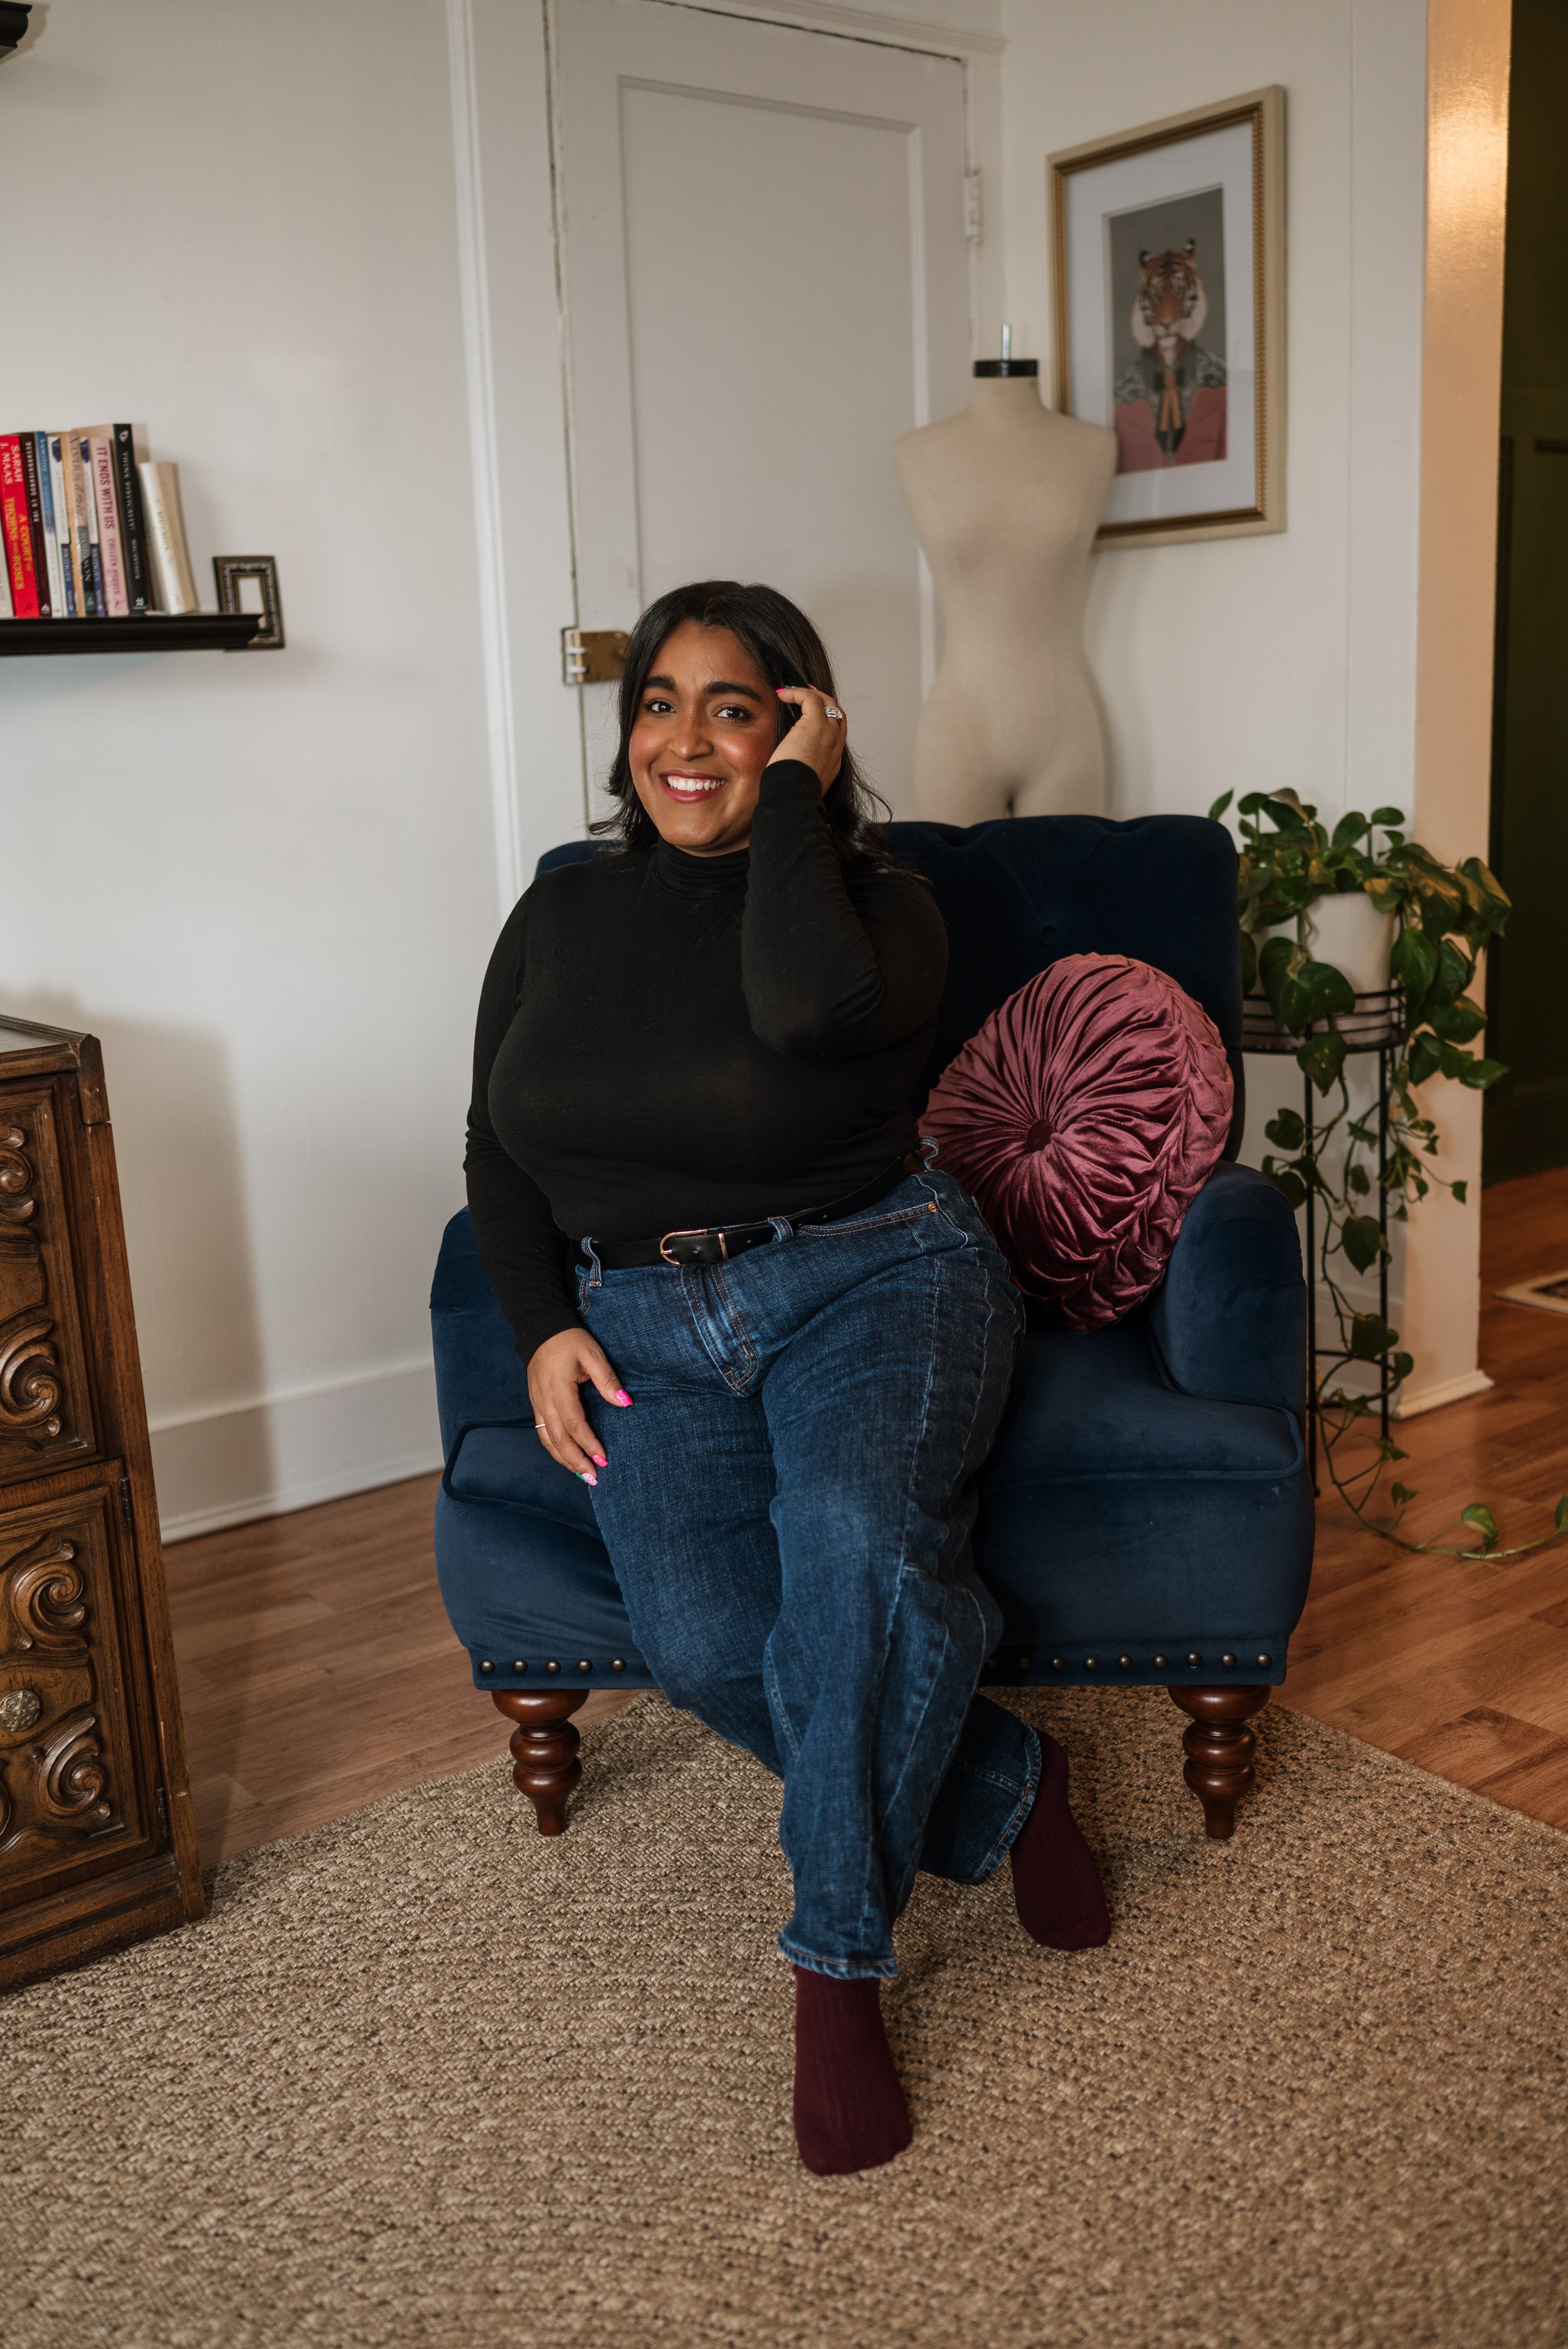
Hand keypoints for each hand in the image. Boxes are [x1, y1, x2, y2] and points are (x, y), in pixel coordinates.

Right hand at [526, 1327, 630, 1483]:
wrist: (541, 1328)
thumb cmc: (570, 1340)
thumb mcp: (592, 1354)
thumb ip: (607, 1379)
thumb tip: (625, 1403)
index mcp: (559, 1389)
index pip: (575, 1424)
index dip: (589, 1444)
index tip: (604, 1458)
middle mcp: (544, 1400)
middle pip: (558, 1439)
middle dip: (576, 1461)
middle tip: (594, 1478)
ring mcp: (537, 1403)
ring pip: (547, 1439)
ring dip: (563, 1459)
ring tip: (581, 1474)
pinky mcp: (535, 1403)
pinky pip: (542, 1432)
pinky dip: (554, 1448)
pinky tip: (566, 1456)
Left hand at [769, 687, 845, 792]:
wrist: (795, 794)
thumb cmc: (792, 791)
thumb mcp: (802, 780)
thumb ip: (801, 769)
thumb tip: (789, 763)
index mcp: (833, 761)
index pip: (835, 735)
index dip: (825, 722)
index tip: (808, 717)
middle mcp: (835, 745)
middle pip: (838, 714)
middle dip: (824, 703)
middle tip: (806, 697)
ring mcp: (829, 733)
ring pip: (828, 703)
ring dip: (811, 695)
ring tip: (792, 693)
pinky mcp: (815, 724)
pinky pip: (810, 699)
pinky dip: (797, 693)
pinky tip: (783, 695)